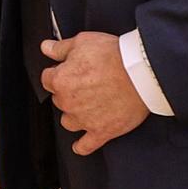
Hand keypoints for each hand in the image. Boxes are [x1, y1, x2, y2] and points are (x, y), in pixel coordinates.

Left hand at [40, 31, 148, 154]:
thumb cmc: (114, 56)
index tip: (67, 71)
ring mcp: (84, 120)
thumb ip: (60, 48)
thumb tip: (46, 48)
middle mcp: (68, 102)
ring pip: (68, 122)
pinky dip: (81, 146)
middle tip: (85, 84)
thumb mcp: (83, 42)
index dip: (57, 73)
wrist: (141, 73)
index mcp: (61, 80)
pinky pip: (85, 146)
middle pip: (58, 100)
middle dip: (68, 92)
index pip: (47, 79)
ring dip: (74, 115)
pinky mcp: (101, 132)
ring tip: (87, 107)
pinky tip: (80, 145)